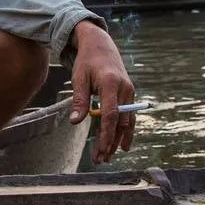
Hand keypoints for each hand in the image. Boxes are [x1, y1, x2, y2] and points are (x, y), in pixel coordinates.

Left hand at [68, 21, 134, 163]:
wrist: (100, 46)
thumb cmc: (86, 62)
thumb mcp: (78, 78)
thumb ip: (79, 100)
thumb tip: (75, 121)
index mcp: (111, 84)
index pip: (111, 115)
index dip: (107, 134)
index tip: (102, 149)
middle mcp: (124, 89)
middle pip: (120, 122)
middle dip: (111, 142)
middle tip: (102, 159)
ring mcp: (128, 92)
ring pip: (127, 121)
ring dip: (119, 139)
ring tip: (109, 156)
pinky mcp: (128, 94)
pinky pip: (129, 116)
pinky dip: (125, 130)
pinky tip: (123, 144)